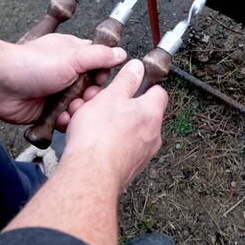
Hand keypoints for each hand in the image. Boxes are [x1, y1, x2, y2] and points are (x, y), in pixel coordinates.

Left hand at [0, 34, 126, 124]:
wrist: (1, 86)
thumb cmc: (30, 64)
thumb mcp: (72, 57)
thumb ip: (99, 56)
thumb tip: (121, 53)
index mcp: (74, 54)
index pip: (100, 63)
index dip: (104, 73)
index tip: (102, 80)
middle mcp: (68, 72)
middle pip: (93, 88)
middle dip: (92, 96)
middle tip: (85, 96)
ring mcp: (58, 91)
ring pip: (82, 105)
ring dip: (79, 110)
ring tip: (71, 108)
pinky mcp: (50, 110)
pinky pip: (68, 119)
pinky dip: (67, 120)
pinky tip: (62, 118)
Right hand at [63, 59, 167, 191]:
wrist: (89, 176)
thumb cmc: (99, 136)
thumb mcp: (111, 96)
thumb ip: (126, 80)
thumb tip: (137, 68)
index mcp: (152, 113)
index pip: (158, 91)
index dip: (143, 84)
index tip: (128, 83)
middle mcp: (152, 135)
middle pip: (139, 112)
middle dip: (118, 106)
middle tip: (98, 103)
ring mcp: (141, 155)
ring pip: (126, 131)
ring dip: (108, 124)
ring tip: (87, 122)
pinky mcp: (128, 169)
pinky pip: (119, 149)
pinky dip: (105, 143)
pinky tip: (87, 141)